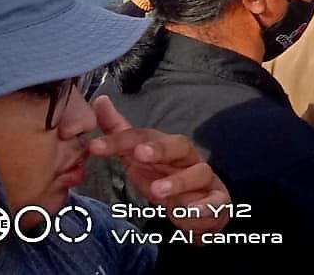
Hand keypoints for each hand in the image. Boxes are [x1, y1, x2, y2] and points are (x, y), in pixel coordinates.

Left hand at [88, 95, 230, 237]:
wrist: (199, 209)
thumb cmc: (167, 179)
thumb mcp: (140, 157)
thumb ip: (120, 133)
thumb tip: (100, 102)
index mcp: (166, 147)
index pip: (144, 137)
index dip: (121, 140)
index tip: (96, 147)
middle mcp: (187, 159)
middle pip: (180, 145)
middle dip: (160, 148)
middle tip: (139, 155)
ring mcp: (204, 179)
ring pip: (199, 173)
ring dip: (179, 181)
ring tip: (158, 191)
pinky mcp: (217, 200)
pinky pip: (215, 201)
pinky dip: (205, 206)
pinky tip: (191, 211)